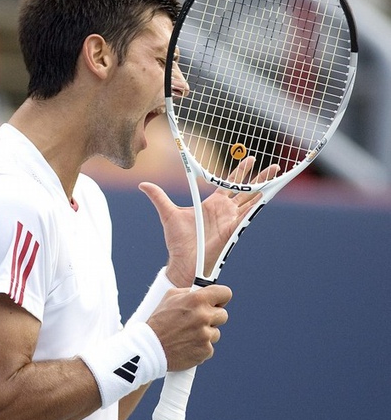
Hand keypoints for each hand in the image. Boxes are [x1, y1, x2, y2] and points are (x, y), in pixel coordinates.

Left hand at [139, 157, 278, 286]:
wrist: (183, 260)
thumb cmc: (177, 241)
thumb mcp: (167, 213)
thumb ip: (158, 197)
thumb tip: (142, 184)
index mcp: (213, 204)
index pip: (229, 184)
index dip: (239, 172)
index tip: (249, 158)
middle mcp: (225, 210)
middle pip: (245, 189)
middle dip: (259, 177)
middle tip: (272, 165)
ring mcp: (231, 219)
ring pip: (252, 199)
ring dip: (264, 186)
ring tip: (276, 173)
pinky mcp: (233, 228)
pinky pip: (249, 213)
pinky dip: (259, 204)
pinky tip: (268, 193)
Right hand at [146, 284, 231, 370]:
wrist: (150, 347)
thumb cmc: (159, 321)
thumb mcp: (170, 297)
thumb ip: (190, 292)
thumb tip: (202, 291)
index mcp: (197, 299)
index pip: (225, 293)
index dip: (221, 297)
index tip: (217, 301)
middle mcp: (204, 316)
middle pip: (223, 315)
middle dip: (212, 317)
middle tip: (198, 319)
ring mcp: (205, 335)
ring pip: (216, 332)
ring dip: (205, 333)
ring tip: (188, 334)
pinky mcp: (205, 350)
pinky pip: (209, 347)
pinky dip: (200, 346)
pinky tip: (187, 344)